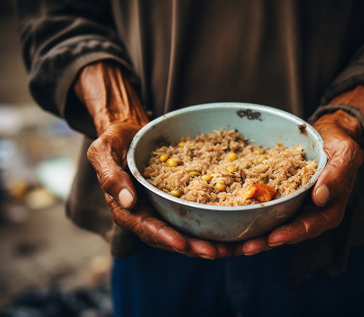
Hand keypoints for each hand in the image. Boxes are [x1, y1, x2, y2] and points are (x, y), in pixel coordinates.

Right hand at [75, 61, 232, 258]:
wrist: (132, 133)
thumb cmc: (114, 141)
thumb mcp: (104, 152)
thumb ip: (111, 176)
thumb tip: (129, 201)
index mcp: (127, 209)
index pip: (146, 228)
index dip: (164, 237)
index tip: (182, 244)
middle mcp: (147, 214)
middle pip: (172, 238)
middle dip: (195, 247)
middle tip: (219, 251)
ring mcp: (165, 210)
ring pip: (188, 233)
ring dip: (212, 242)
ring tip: (236, 247)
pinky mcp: (179, 202)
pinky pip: (197, 216)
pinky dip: (216, 224)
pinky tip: (239, 228)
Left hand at [234, 111, 363, 254]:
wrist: (325, 135)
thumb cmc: (339, 144)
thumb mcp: (345, 154)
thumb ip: (337, 175)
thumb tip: (320, 197)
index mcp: (328, 208)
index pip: (310, 226)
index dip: (292, 233)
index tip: (274, 238)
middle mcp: (308, 212)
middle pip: (286, 232)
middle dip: (265, 241)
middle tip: (245, 247)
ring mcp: (291, 206)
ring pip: (271, 225)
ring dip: (251, 236)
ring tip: (230, 244)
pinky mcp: (278, 197)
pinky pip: (262, 208)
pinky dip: (246, 215)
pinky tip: (228, 218)